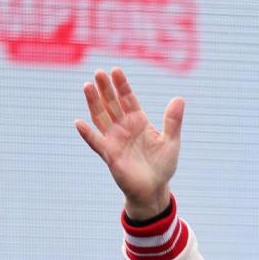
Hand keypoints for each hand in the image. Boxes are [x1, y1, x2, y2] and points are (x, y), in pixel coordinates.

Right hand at [74, 67, 182, 218]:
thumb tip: (179, 98)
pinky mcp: (109, 155)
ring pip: (101, 117)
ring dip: (94, 103)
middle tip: (99, 72)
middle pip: (112, 104)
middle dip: (106, 89)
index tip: (116, 70)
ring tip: (87, 86)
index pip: (128, 99)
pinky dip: (87, 134)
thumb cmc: (162, 165)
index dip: (122, 85)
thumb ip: (173, 121)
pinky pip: (96, 142)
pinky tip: (79, 123)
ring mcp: (114, 139)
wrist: (154, 188)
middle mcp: (124, 127)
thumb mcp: (171, 141)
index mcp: (138, 121)